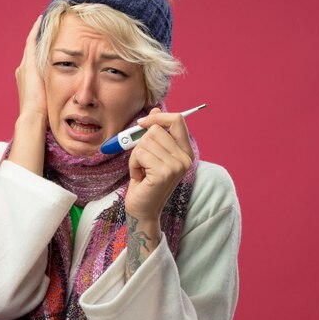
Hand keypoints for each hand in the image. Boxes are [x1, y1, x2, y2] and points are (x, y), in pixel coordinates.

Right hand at [8, 16, 48, 175]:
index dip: (44, 52)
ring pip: (32, 44)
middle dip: (41, 38)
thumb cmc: (45, 117)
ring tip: (47, 19)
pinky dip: (38, 30)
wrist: (33, 118)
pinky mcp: (29, 63)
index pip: (37, 62)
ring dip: (40, 32)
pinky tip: (44, 19)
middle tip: (49, 25)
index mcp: (29, 81)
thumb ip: (62, 98)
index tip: (54, 43)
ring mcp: (25, 66)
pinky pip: (33, 40)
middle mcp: (24, 71)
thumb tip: (79, 101)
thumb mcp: (54, 104)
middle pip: (33, 50)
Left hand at [125, 107, 193, 230]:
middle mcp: (185, 158)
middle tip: (142, 162)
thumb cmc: (145, 181)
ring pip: (145, 142)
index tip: (142, 124)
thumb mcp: (151, 153)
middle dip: (141, 143)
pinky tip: (139, 177)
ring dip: (135, 156)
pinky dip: (133, 164)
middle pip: (156, 130)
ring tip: (141, 171)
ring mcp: (176, 166)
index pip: (177, 120)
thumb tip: (156, 109)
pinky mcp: (164, 173)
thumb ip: (156, 133)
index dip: (157, 117)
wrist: (142, 209)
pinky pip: (140, 154)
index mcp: (185, 151)